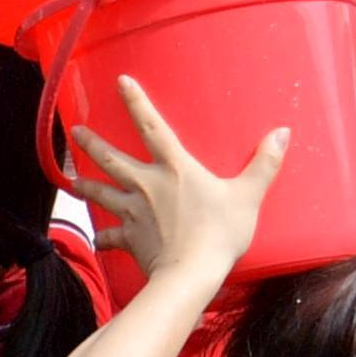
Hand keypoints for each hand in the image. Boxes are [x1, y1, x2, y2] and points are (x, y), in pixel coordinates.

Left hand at [64, 74, 279, 291]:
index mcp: (175, 168)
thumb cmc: (219, 233)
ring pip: (103, 193)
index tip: (121, 81)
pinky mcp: (130, 238)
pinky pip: (111, 237)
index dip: (136, 102)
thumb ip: (264, 164)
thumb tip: (282, 133)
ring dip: (87, 186)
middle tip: (75, 131)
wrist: (191, 274)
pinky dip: (103, 238)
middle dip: (92, 143)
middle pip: (112, 159)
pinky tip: (97, 240)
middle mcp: (147, 185)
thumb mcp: (248, 196)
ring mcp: (134, 212)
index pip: (152, 126)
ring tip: (73, 180)